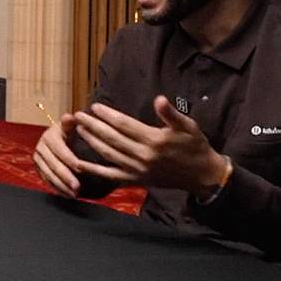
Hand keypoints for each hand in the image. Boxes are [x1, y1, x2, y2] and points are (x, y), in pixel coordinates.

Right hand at [32, 112, 83, 197]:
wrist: (59, 138)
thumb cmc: (69, 132)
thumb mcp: (70, 126)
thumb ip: (71, 123)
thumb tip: (70, 116)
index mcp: (49, 137)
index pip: (60, 150)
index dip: (70, 160)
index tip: (81, 168)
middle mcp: (40, 148)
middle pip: (53, 164)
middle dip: (65, 177)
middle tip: (77, 187)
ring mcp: (38, 159)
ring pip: (49, 174)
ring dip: (61, 185)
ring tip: (74, 194)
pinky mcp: (38, 168)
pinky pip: (46, 180)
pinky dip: (57, 188)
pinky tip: (67, 194)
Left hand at [72, 96, 227, 193]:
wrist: (202, 175)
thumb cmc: (195, 146)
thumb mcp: (188, 126)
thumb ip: (171, 114)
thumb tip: (159, 99)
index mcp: (154, 140)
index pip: (124, 124)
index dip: (107, 115)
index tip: (94, 106)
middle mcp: (143, 155)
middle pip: (111, 138)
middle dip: (93, 126)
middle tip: (78, 116)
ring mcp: (138, 170)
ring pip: (108, 154)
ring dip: (92, 142)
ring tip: (79, 130)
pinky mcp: (136, 181)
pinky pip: (111, 176)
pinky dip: (94, 170)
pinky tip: (78, 164)